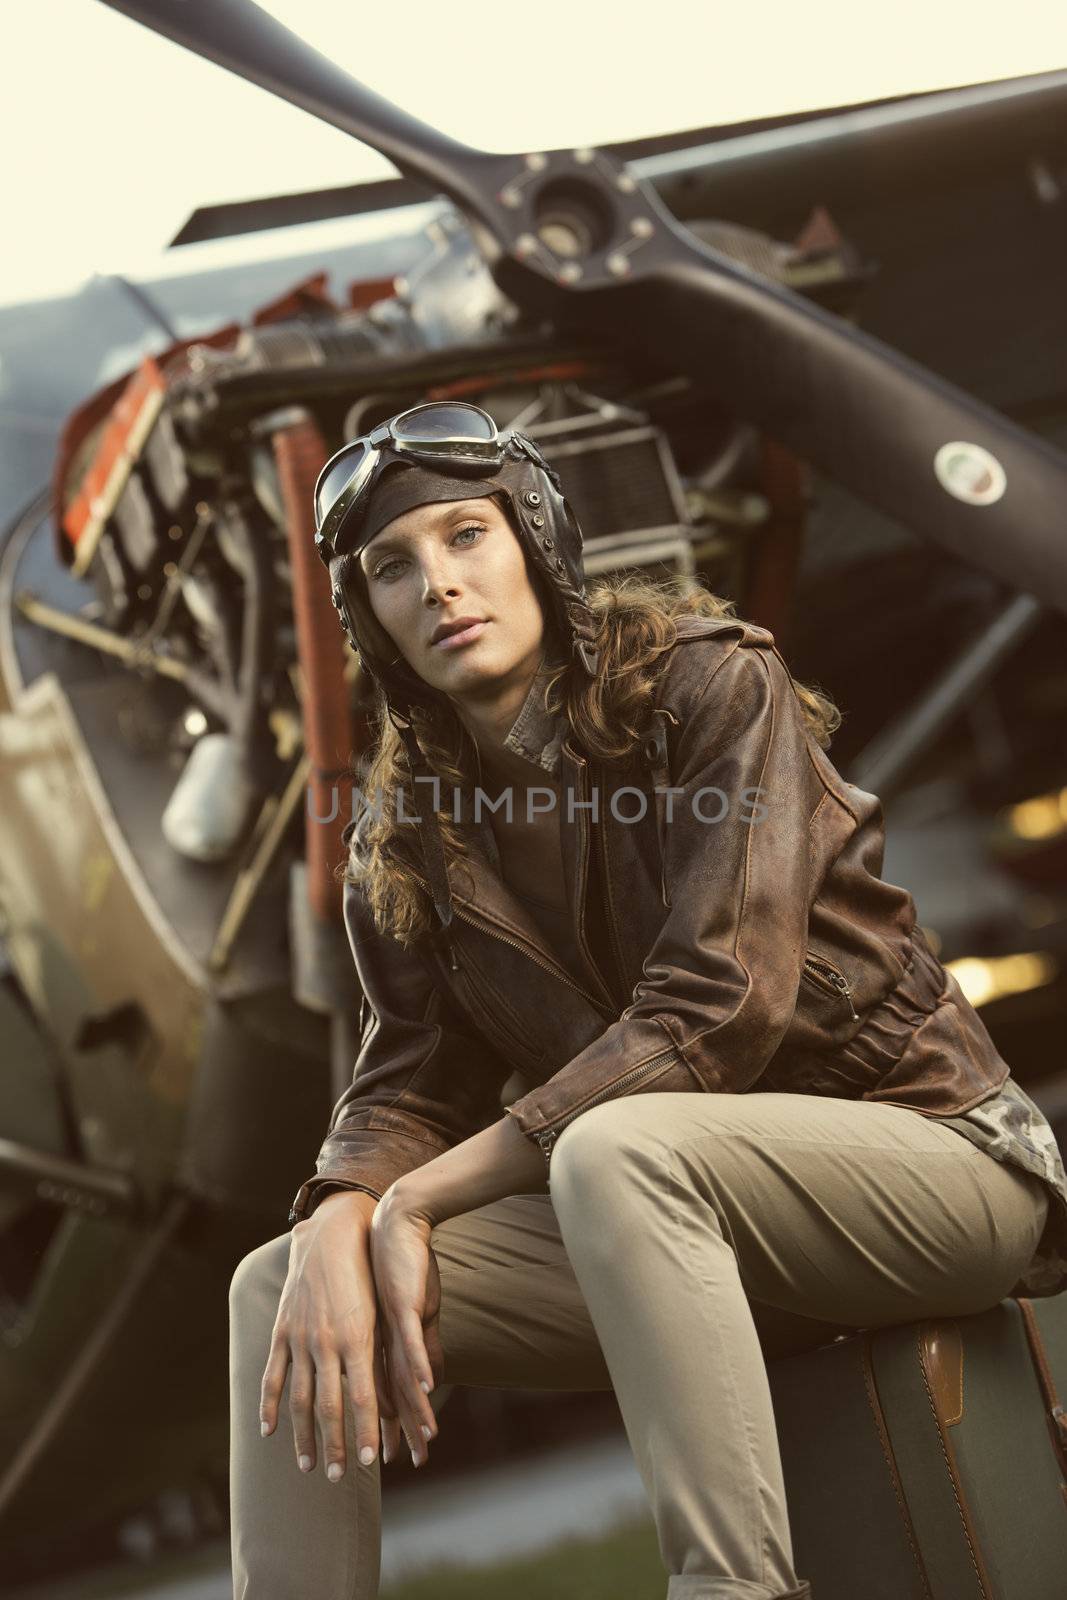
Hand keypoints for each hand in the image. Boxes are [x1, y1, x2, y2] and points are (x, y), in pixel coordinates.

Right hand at [259, 1190, 383, 1481]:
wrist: (334, 1234)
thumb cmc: (368, 1275)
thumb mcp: (380, 1313)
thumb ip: (381, 1354)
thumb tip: (394, 1397)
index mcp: (358, 1338)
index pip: (362, 1398)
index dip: (365, 1432)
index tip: (370, 1464)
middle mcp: (328, 1341)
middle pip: (330, 1406)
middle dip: (334, 1445)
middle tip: (336, 1477)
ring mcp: (301, 1337)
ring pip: (301, 1398)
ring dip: (304, 1435)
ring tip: (308, 1465)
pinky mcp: (282, 1329)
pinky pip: (273, 1374)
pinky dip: (269, 1405)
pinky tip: (269, 1431)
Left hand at [369, 1186, 442, 1466]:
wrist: (395, 1224)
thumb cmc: (406, 1266)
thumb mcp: (416, 1312)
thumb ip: (420, 1346)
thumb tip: (430, 1378)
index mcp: (377, 1343)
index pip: (382, 1393)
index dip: (385, 1427)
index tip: (384, 1456)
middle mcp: (378, 1340)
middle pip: (387, 1394)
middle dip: (392, 1431)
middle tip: (391, 1463)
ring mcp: (389, 1326)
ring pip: (399, 1376)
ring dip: (410, 1409)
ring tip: (420, 1438)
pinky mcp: (403, 1306)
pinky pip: (410, 1341)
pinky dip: (419, 1365)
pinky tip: (428, 1387)